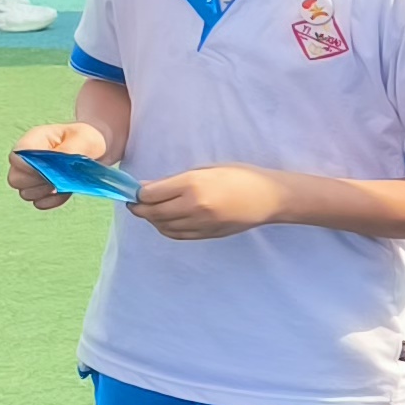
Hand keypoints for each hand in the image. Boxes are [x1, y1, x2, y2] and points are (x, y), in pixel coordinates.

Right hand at [7, 119, 110, 210]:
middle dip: (38, 182)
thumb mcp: (84, 139)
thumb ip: (67, 151)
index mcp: (34, 140)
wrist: (98, 149)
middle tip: (59, 177)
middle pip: (16, 179)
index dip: (29, 168)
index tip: (51, 170)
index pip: (16, 158)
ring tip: (63, 183)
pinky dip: (52, 201)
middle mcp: (28, 158)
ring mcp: (32, 175)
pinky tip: (64, 193)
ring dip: (45, 192)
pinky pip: (39, 203)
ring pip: (25, 192)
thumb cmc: (88, 139)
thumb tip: (54, 166)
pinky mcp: (42, 189)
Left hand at [130, 164, 289, 238]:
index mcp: (192, 184)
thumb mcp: (206, 169)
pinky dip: (165, 229)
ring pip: (162, 226)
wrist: (269, 198)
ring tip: (151, 211)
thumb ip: (176, 180)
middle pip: (152, 212)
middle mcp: (193, 206)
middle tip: (135, 203)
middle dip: (139, 208)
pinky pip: (176, 235)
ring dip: (152, 219)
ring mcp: (200, 223)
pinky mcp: (206, 234)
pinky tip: (166, 221)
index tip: (136, 190)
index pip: (151, 194)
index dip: (139, 193)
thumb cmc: (240, 176)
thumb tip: (147, 188)